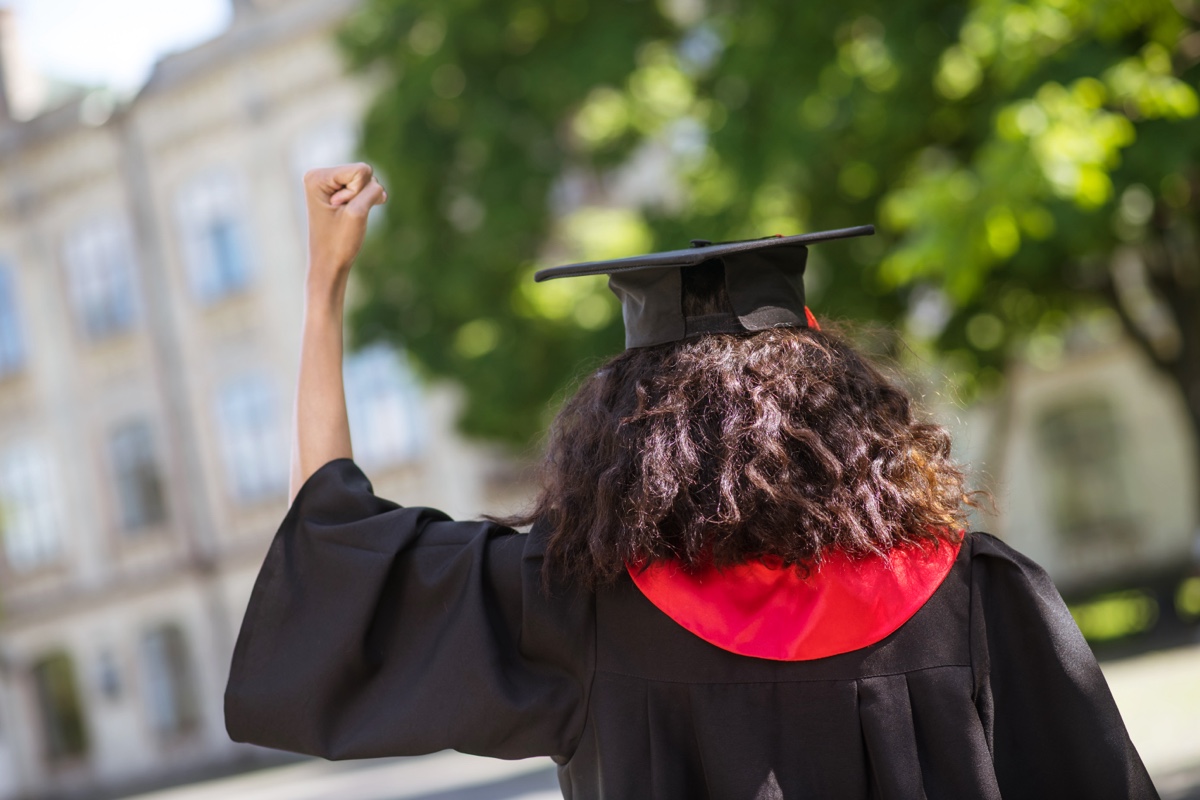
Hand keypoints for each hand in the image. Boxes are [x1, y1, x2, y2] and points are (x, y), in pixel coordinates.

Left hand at [303, 162, 386, 286]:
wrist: (329, 263)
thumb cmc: (339, 242)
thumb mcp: (358, 213)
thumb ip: (372, 190)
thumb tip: (378, 186)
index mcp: (317, 176)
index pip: (361, 171)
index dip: (358, 193)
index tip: (340, 210)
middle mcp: (320, 175)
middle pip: (363, 173)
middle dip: (362, 195)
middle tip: (344, 215)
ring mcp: (329, 183)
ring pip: (366, 181)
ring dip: (364, 200)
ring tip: (347, 217)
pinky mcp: (339, 191)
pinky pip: (364, 188)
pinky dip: (366, 201)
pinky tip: (355, 214)